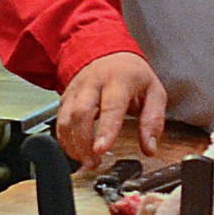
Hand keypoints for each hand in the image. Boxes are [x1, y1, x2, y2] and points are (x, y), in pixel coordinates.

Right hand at [56, 52, 166, 167]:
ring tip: (87, 161)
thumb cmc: (132, 74)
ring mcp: (76, 90)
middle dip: (84, 142)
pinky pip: (59, 121)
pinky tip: (76, 152)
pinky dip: (64, 140)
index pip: (111, 106)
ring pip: (66, 118)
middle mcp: (93, 83)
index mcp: (119, 79)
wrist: (108, 52)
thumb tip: (150, 147)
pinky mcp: (66, 98)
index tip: (101, 150)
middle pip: (80, 113)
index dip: (105, 129)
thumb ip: (153, 120)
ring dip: (73, 144)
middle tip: (94, 162)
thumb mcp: (154, 92)